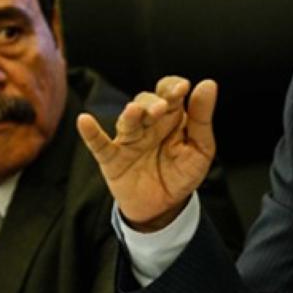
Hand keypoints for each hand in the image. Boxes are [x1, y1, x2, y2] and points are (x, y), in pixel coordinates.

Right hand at [76, 76, 216, 230]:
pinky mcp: (113, 159)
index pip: (169, 92)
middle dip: (153, 103)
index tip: (183, 88)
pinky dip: (91, 133)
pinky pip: (100, 144)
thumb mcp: (201, 148)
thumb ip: (202, 118)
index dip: (173, 87)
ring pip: (127, 120)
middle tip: (162, 108)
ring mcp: (129, 140)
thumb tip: (208, 84)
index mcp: (172, 117)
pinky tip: (84, 121)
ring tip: (134, 111)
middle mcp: (149, 124)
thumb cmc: (183, 173)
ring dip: (131, 115)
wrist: (165, 207)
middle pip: (146, 103)